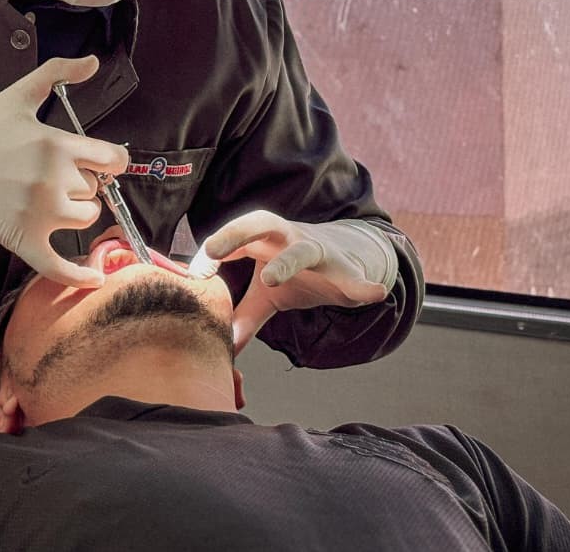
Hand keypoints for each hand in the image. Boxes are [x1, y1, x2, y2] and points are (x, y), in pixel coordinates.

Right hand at [0, 56, 128, 287]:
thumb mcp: (19, 96)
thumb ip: (58, 72)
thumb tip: (94, 60)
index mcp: (56, 145)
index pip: (111, 159)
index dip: (109, 160)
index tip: (99, 162)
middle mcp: (53, 180)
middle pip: (95, 188)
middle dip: (82, 182)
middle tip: (51, 175)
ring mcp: (38, 213)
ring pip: (85, 218)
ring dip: (76, 211)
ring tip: (50, 199)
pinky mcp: (23, 239)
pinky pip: (59, 265)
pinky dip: (79, 275)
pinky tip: (96, 278)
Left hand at [189, 212, 396, 353]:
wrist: (347, 260)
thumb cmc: (296, 272)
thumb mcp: (266, 296)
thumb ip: (242, 317)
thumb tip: (219, 347)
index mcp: (264, 240)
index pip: (232, 238)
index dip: (212, 252)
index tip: (194, 274)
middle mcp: (289, 238)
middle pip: (261, 222)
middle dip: (236, 233)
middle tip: (213, 249)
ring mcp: (320, 252)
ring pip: (303, 249)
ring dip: (287, 262)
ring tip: (271, 279)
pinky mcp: (348, 272)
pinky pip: (356, 278)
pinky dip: (364, 286)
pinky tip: (375, 292)